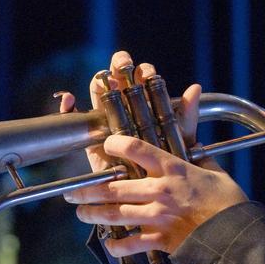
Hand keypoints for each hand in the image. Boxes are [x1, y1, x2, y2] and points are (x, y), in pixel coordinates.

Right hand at [57, 50, 205, 170]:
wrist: (147, 199)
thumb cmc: (166, 169)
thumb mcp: (179, 141)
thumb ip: (186, 116)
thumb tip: (195, 88)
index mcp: (146, 107)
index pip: (142, 79)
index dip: (143, 71)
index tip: (146, 71)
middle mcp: (126, 111)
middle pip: (119, 79)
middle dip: (120, 65)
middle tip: (123, 65)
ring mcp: (107, 122)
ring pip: (99, 93)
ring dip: (99, 81)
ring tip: (104, 78)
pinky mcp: (92, 139)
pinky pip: (77, 118)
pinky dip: (69, 107)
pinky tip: (69, 99)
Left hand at [58, 51, 247, 254]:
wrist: (238, 237)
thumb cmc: (227, 201)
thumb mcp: (210, 165)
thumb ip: (192, 135)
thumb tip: (192, 95)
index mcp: (174, 169)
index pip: (136, 149)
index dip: (115, 145)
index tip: (105, 144)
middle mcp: (162, 191)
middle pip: (114, 188)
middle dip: (89, 190)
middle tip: (74, 192)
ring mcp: (160, 217)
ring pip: (116, 214)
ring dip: (94, 214)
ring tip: (82, 212)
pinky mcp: (162, 240)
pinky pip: (133, 244)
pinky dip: (118, 246)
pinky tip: (110, 244)